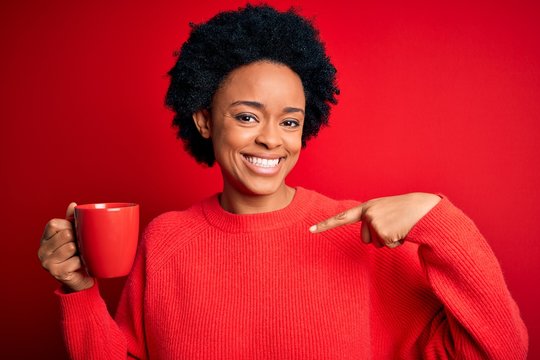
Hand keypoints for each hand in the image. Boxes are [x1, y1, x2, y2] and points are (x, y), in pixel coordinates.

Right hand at [38, 202, 94, 291]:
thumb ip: (72, 220)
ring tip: (80, 255)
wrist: (81, 278)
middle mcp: (42, 250)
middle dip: (77, 239)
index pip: (53, 224)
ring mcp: (47, 263)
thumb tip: (73, 204)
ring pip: (71, 247)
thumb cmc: (77, 253)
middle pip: (65, 234)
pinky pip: (75, 261)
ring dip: (81, 251)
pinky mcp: (56, 273)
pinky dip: (82, 262)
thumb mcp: (74, 234)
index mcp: (45, 239)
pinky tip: (80, 265)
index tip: (74, 232)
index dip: (69, 226)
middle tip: (80, 246)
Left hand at [310, 193, 440, 247]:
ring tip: (398, 226)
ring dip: (388, 239)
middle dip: (379, 237)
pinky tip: (402, 231)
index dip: (325, 225)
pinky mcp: (383, 231)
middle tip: (392, 225)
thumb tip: (367, 238)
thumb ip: (371, 219)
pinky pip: (387, 246)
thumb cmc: (404, 212)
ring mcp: (374, 222)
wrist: (423, 208)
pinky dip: (396, 242)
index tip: (310, 230)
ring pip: (376, 244)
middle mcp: (367, 213)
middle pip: (365, 239)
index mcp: (366, 207)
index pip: (341, 217)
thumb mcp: (384, 210)